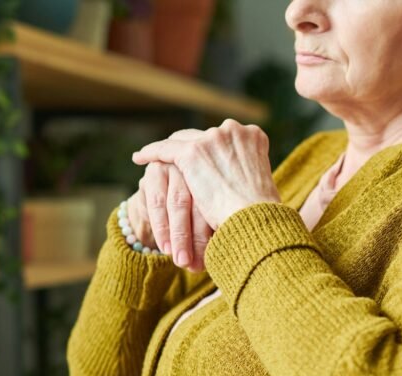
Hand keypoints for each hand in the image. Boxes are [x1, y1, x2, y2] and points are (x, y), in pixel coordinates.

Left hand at [132, 121, 280, 268]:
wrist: (255, 217)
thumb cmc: (261, 212)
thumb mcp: (260, 183)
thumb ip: (247, 173)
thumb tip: (239, 181)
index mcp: (254, 136)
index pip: (225, 139)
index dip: (213, 148)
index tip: (205, 157)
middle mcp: (233, 131)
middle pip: (203, 136)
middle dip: (193, 148)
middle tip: (181, 160)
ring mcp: (212, 139)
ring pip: (183, 141)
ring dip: (171, 152)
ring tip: (156, 157)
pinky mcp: (193, 152)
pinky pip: (165, 149)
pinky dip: (151, 153)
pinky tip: (140, 158)